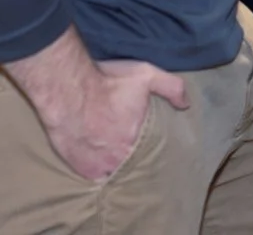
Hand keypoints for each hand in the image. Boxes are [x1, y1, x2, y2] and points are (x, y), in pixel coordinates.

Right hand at [7, 28, 188, 181]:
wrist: (66, 91)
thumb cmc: (106, 82)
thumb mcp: (146, 75)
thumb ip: (171, 87)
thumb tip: (185, 104)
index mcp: (139, 137)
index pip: (152, 147)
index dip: (151, 143)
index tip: (148, 137)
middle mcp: (122, 156)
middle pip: (134, 160)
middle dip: (135, 155)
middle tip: (131, 145)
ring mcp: (101, 165)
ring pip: (116, 171)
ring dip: (118, 165)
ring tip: (117, 156)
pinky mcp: (82, 168)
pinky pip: (96, 178)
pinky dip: (100, 172)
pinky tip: (102, 165)